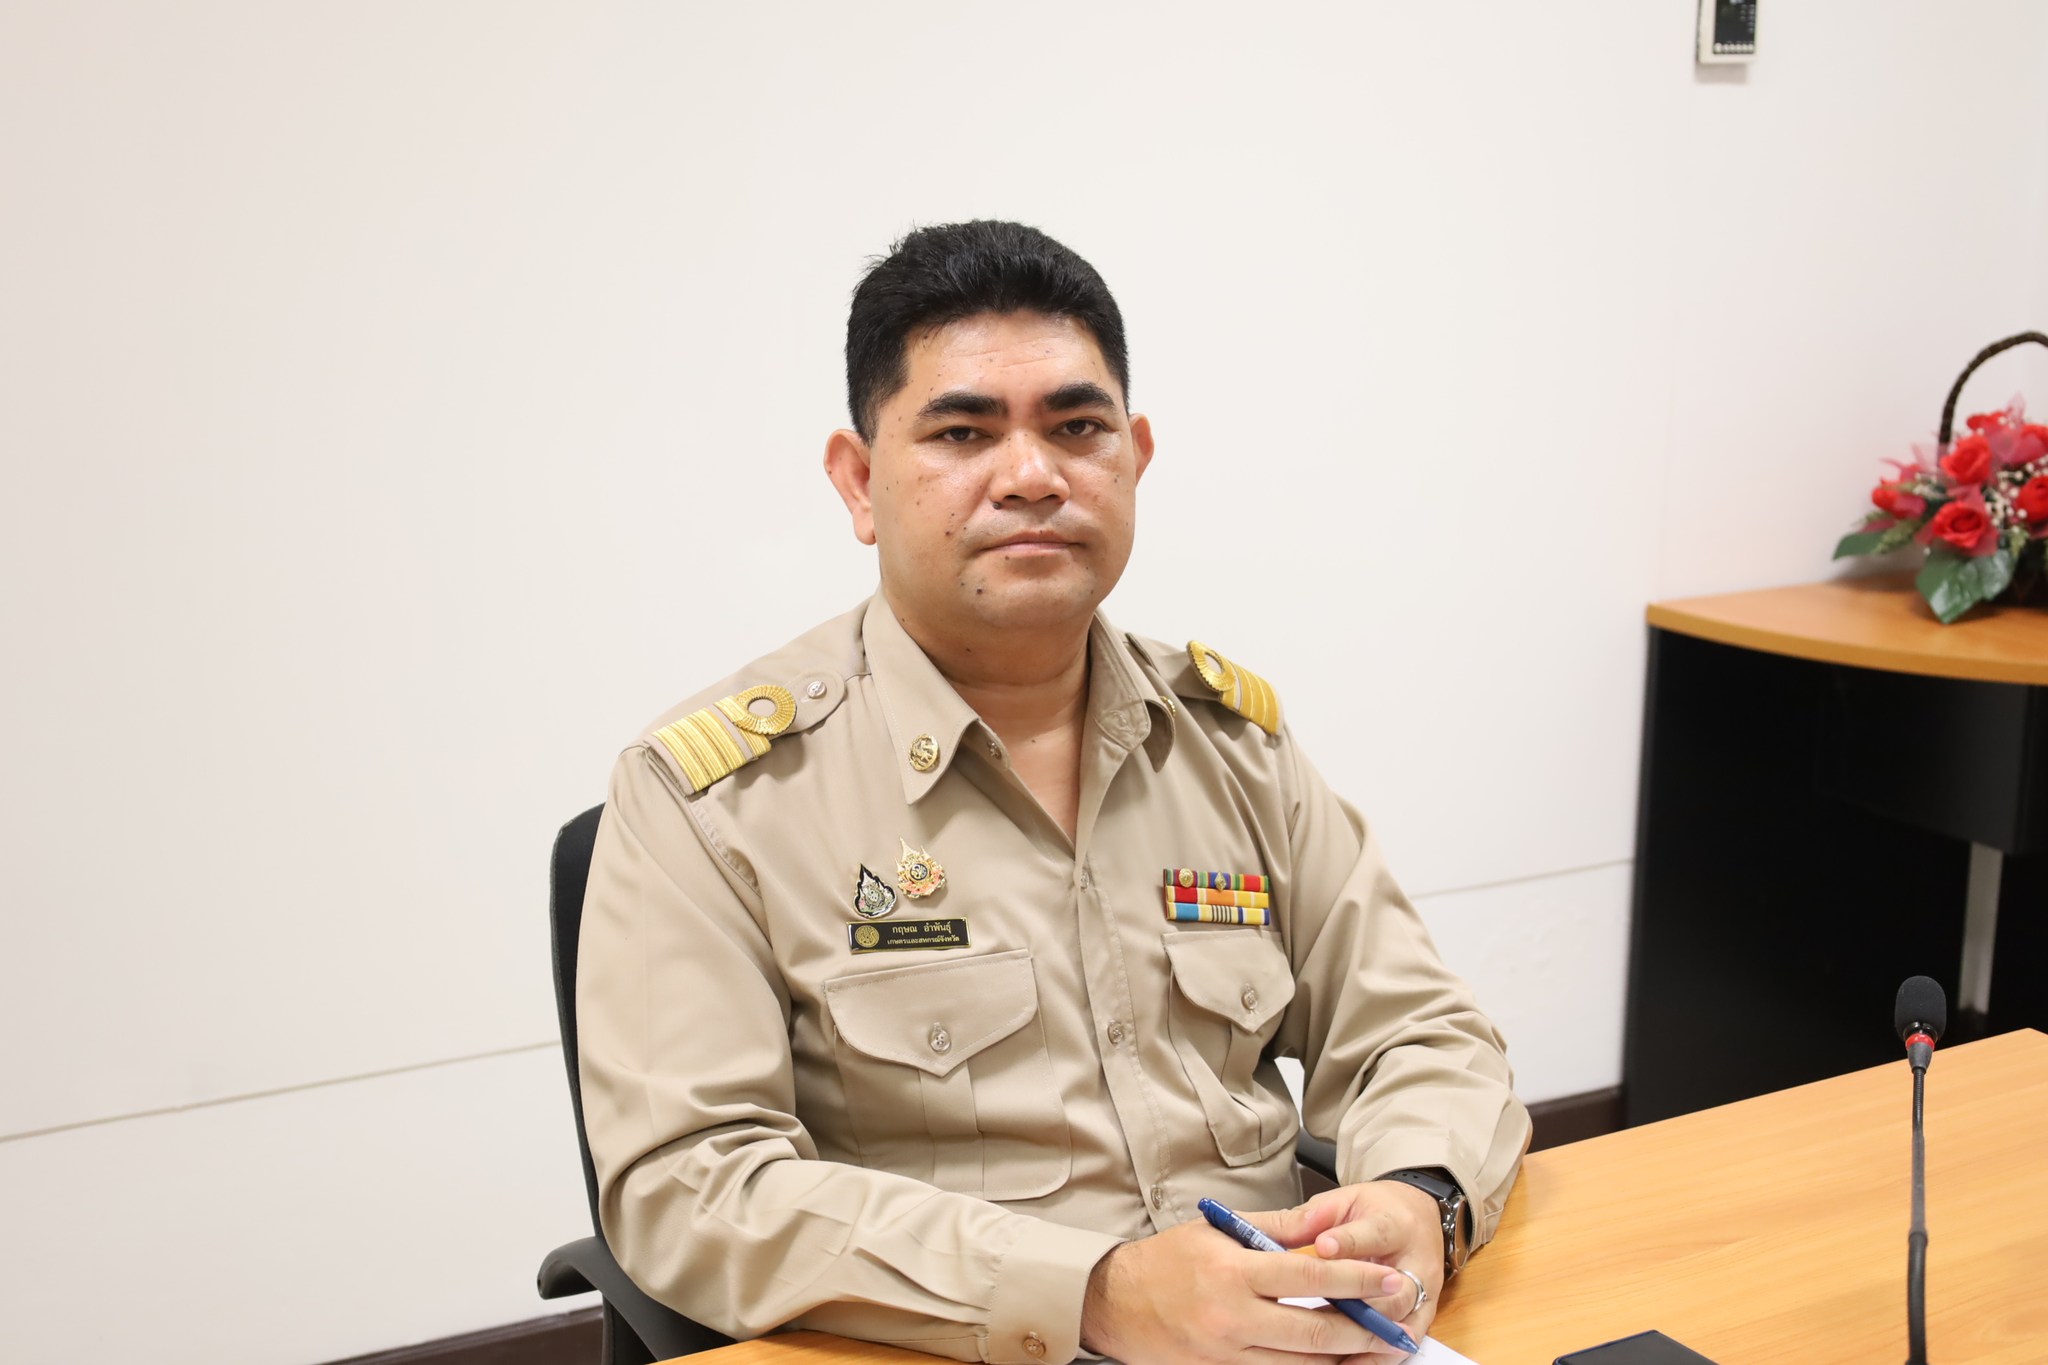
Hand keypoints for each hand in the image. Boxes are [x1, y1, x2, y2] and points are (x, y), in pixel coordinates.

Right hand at [1078, 1216, 1402, 1364]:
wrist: (1114, 1304)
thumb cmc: (1164, 1261)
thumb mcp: (1213, 1230)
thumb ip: (1268, 1229)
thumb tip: (1319, 1230)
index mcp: (1234, 1271)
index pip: (1309, 1277)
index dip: (1356, 1280)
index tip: (1388, 1278)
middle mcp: (1233, 1317)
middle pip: (1315, 1333)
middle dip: (1364, 1331)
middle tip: (1395, 1324)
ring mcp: (1227, 1353)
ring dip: (1344, 1361)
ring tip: (1376, 1349)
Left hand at [1246, 1181, 1447, 1357]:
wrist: (1417, 1218)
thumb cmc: (1371, 1210)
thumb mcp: (1341, 1203)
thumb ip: (1305, 1219)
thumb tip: (1256, 1229)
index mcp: (1393, 1223)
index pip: (1373, 1233)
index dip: (1348, 1241)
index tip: (1321, 1246)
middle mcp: (1415, 1261)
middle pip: (1393, 1288)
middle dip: (1358, 1301)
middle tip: (1317, 1313)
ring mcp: (1422, 1294)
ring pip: (1398, 1320)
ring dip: (1363, 1336)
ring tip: (1326, 1348)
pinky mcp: (1420, 1318)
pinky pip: (1399, 1347)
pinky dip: (1372, 1358)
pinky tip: (1344, 1364)